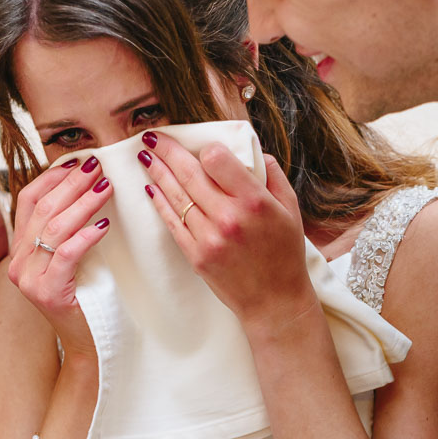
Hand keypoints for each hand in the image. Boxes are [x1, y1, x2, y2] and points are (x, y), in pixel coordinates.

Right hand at [9, 156, 112, 356]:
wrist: (89, 344)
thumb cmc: (87, 299)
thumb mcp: (73, 259)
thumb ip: (69, 230)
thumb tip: (87, 186)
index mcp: (21, 250)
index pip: (28, 201)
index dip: (52, 177)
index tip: (77, 161)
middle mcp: (18, 262)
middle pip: (43, 209)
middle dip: (72, 183)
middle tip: (97, 166)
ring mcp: (29, 279)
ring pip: (54, 228)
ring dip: (83, 203)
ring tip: (106, 186)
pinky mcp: (48, 293)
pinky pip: (66, 255)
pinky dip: (86, 236)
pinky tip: (105, 225)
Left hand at [140, 132, 317, 330]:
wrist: (275, 301)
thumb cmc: (285, 254)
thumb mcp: (291, 209)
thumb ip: (273, 176)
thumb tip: (254, 151)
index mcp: (254, 201)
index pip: (216, 159)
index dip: (205, 150)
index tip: (201, 148)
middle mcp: (229, 217)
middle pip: (189, 174)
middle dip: (167, 151)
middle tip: (151, 137)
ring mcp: (209, 238)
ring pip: (176, 196)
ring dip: (158, 172)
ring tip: (146, 156)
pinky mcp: (196, 255)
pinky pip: (172, 223)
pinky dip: (160, 202)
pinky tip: (152, 187)